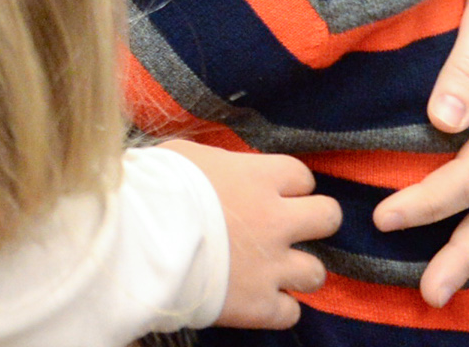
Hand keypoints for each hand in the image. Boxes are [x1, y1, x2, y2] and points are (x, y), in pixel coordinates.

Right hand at [159, 140, 339, 327]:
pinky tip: (256, 300)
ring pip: (316, 272)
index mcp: (258, 178)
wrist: (140, 239)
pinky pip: (290, 312)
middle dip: (315, 222)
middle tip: (289, 228)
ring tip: (273, 270)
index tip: (272, 192)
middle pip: (328, 217)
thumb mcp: (184, 157)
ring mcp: (271, 266)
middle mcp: (275, 221)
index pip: (301, 175)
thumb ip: (216, 165)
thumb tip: (220, 168)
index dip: (290, 185)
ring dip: (298, 270)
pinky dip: (276, 308)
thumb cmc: (154, 188)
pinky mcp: (259, 305)